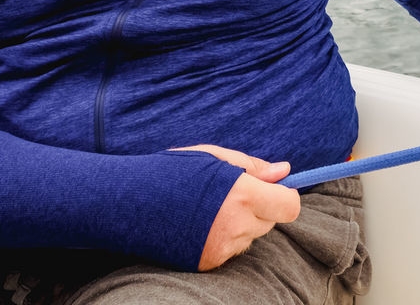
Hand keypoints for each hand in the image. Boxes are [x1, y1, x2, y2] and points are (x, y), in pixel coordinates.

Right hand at [172, 144, 301, 269]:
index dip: (285, 196)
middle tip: (232, 194)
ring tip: (212, 208)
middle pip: (271, 221)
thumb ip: (253, 167)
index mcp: (242, 194)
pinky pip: (232, 250)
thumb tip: (285, 171)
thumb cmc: (172, 171)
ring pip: (251, 236)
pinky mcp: (208, 262)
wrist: (129, 202)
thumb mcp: (213, 157)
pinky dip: (225, 238)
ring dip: (243, 223)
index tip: (274, 189)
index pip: (289, 206)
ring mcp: (222, 247)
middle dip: (261, 207)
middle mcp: (236, 224)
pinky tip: (201, 224)